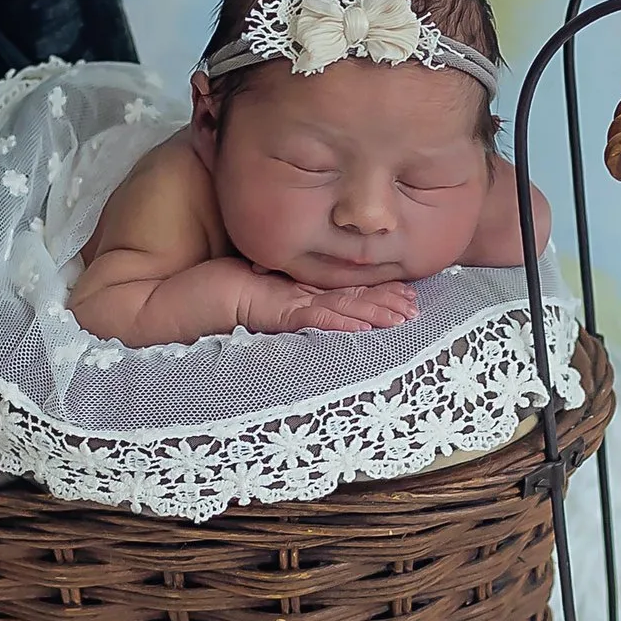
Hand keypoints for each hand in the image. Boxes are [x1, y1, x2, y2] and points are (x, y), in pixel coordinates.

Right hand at [245, 274, 416, 333]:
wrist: (204, 295)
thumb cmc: (234, 298)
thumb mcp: (276, 306)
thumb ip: (300, 307)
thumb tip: (335, 316)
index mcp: (308, 291)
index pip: (352, 291)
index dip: (381, 293)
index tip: (408, 295)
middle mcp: (307, 293)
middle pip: (355, 296)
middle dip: (388, 301)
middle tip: (415, 308)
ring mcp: (296, 301)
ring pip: (344, 305)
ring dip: (375, 312)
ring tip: (401, 318)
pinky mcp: (283, 313)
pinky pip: (317, 318)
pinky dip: (341, 323)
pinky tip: (362, 329)